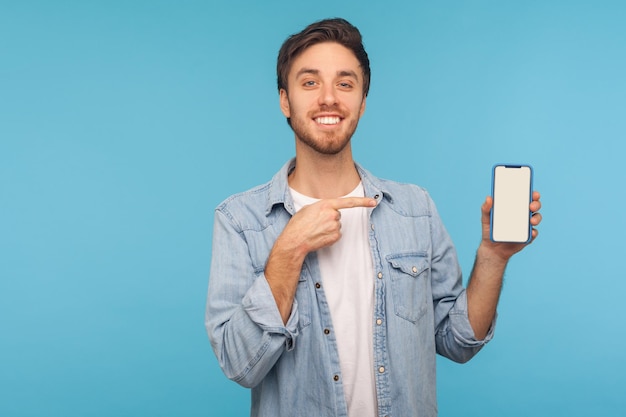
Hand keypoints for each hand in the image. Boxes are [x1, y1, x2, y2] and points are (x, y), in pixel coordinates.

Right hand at [265, 196, 376, 322]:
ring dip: (329, 227)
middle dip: (329, 218)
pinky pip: (336, 234)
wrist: (295, 240)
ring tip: (316, 230)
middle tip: (316, 222)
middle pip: (338, 215)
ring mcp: (335, 227)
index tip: (373, 201)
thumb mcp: (308, 209)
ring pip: (337, 225)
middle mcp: (333, 215)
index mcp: (326, 204)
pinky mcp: (335, 237)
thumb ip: (322, 206)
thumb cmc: (298, 224)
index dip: (362, 201)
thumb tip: (330, 210)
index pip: (348, 202)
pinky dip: (330, 235)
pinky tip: (319, 236)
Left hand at [479, 191, 542, 261]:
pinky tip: (531, 232)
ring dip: (537, 218)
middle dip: (536, 204)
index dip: (531, 194)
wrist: (492, 248)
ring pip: (536, 218)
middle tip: (531, 206)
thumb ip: (486, 208)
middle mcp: (523, 215)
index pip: (525, 197)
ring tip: (531, 221)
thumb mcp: (486, 219)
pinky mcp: (527, 237)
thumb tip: (488, 198)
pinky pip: (534, 233)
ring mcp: (526, 226)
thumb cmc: (489, 230)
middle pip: (534, 206)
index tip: (533, 193)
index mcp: (514, 207)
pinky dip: (534, 232)